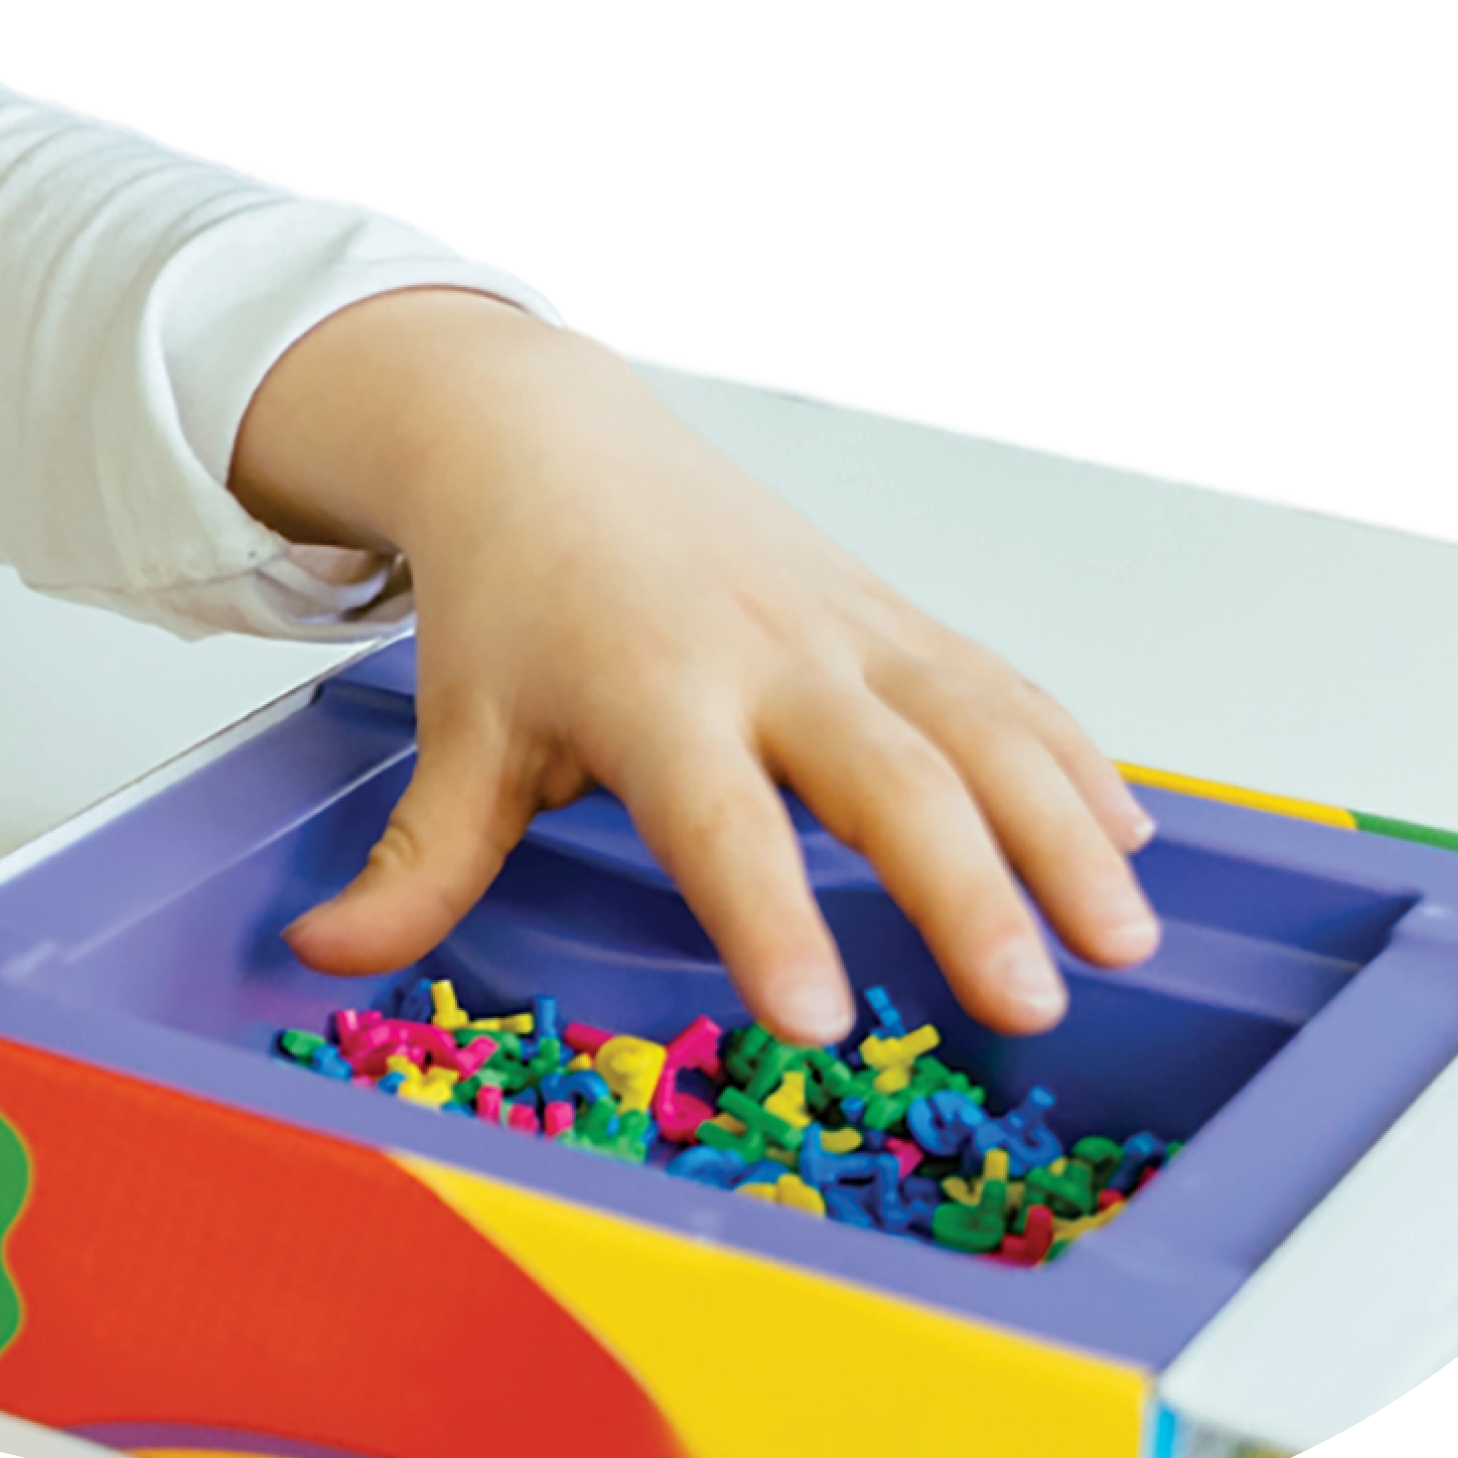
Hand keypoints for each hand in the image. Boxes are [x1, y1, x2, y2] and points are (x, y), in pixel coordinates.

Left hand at [232, 292, 1159, 1047]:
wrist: (547, 441)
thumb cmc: (512, 597)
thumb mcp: (456, 728)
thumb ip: (418, 862)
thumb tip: (327, 957)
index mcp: (650, 690)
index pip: (718, 820)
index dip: (767, 915)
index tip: (816, 1016)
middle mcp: (767, 655)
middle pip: (887, 776)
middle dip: (966, 891)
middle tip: (1024, 1003)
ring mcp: (849, 628)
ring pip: (982, 725)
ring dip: (1063, 832)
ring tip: (1125, 942)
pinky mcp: (898, 618)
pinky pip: (1004, 690)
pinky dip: (1075, 763)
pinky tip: (1130, 845)